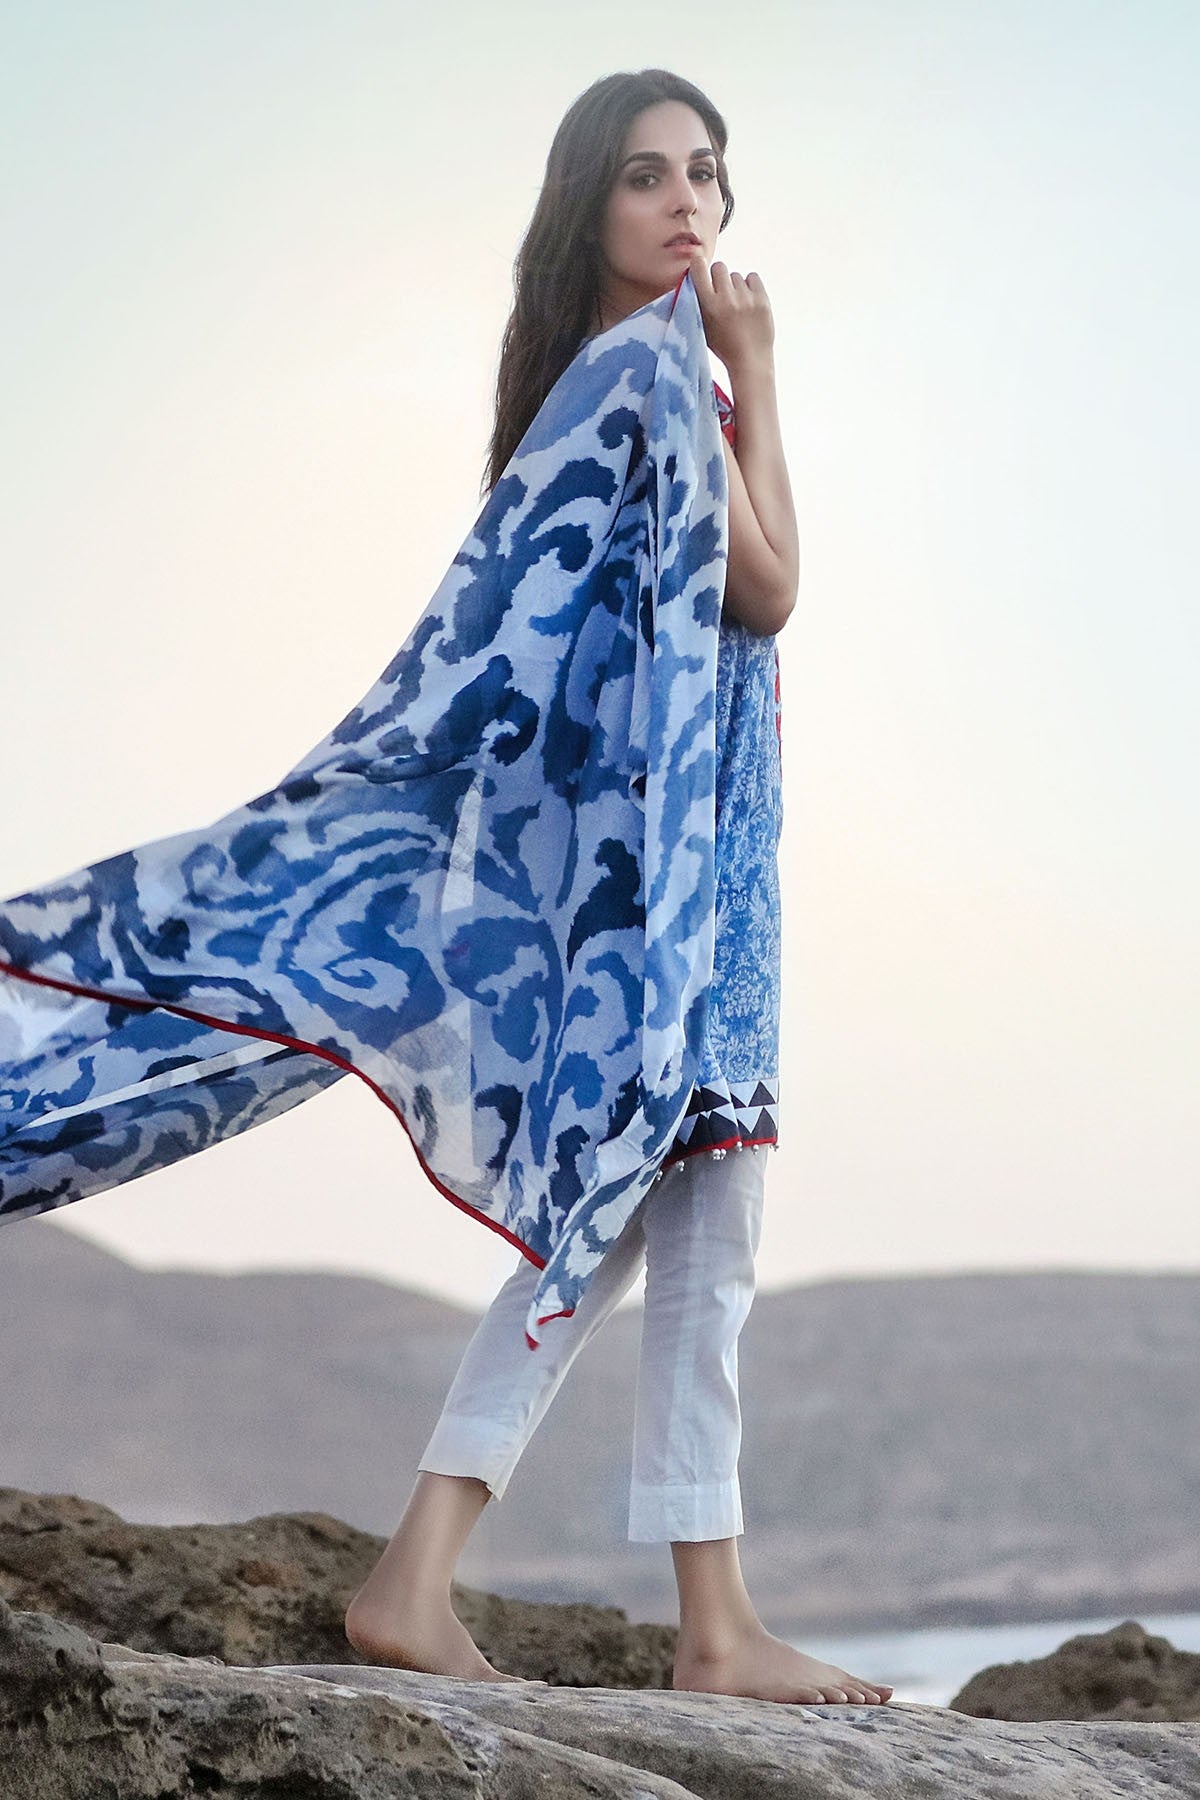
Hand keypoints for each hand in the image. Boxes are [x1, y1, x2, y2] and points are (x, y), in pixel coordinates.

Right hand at [686, 250, 774, 373]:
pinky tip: (748, 301)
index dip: (698, 263)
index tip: (699, 264)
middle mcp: (726, 299)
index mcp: (708, 306)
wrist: (750, 361)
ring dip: (735, 286)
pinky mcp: (762, 299)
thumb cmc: (723, 346)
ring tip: (737, 305)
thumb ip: (697, 302)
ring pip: (736, 275)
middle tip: (721, 292)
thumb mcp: (702, 326)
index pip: (699, 269)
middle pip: (719, 267)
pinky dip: (750, 286)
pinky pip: (752, 277)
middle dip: (718, 276)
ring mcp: (746, 298)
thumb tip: (695, 273)